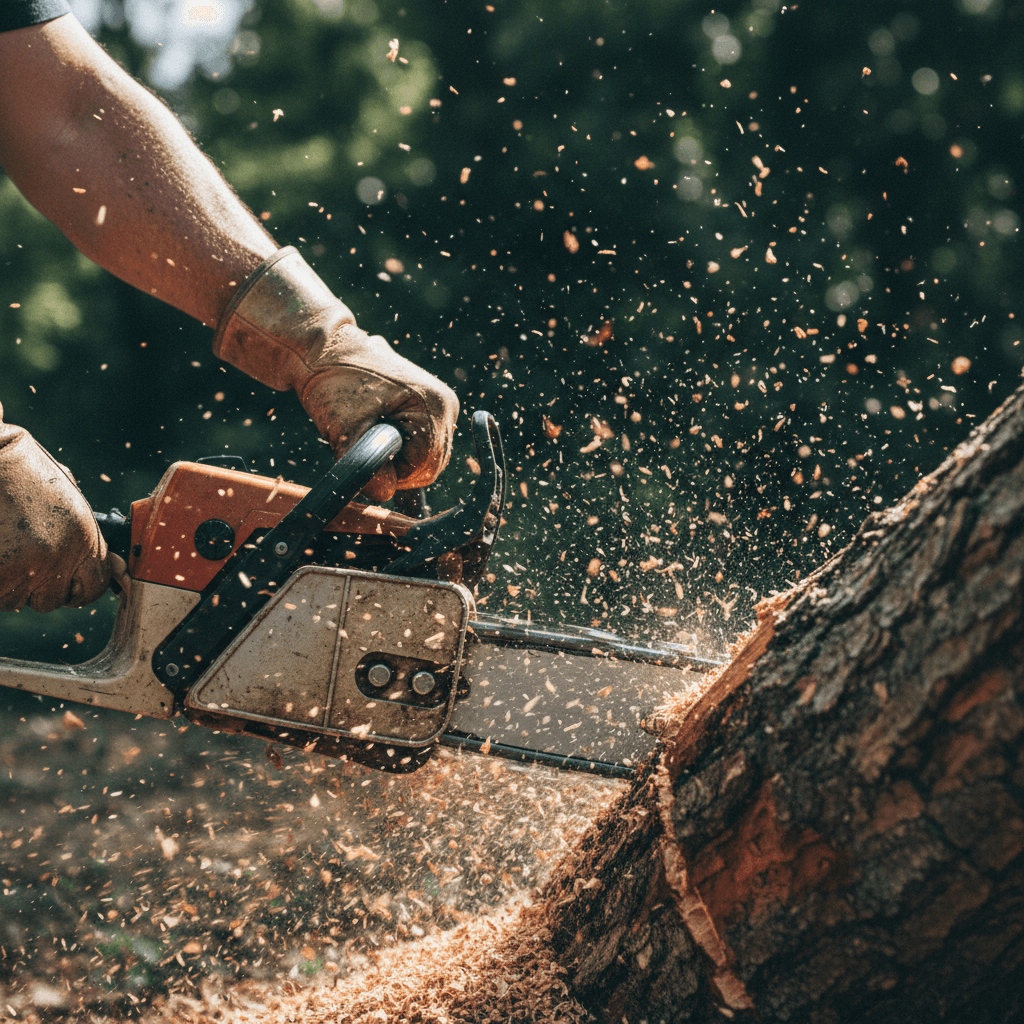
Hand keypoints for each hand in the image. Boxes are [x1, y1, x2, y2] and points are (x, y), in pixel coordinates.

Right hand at [0, 410, 116, 612]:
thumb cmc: (25, 471)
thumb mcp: (68, 499)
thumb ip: (80, 535)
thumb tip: (90, 565)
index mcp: (83, 539)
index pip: (93, 587)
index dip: (79, 589)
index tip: (68, 585)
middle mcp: (57, 559)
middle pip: (52, 600)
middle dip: (39, 587)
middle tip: (24, 560)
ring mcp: (22, 569)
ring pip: (16, 601)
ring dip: (9, 584)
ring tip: (4, 549)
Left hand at [214, 248, 457, 500]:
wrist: (322, 349)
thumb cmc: (334, 380)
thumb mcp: (346, 429)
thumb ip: (367, 465)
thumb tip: (384, 493)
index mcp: (434, 406)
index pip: (426, 466)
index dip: (394, 474)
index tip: (364, 462)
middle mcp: (445, 404)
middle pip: (430, 464)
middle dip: (396, 466)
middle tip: (361, 451)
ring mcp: (438, 404)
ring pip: (424, 456)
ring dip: (394, 456)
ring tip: (364, 435)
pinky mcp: (427, 406)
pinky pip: (418, 441)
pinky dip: (396, 443)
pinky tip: (373, 426)